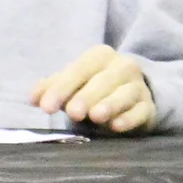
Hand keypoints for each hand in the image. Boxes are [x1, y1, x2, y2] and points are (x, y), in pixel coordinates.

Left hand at [31, 45, 154, 133]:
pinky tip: (117, 126)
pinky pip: (140, 111)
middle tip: (72, 112)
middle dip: (86, 96)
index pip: (79, 70)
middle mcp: (122, 66)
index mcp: (100, 56)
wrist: (131, 99)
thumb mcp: (72, 86)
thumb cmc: (94, 90)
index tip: (46, 106)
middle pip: (103, 80)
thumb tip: (33, 98)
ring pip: (124, 94)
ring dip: (110, 104)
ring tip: (95, 116)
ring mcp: (138, 86)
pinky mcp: (148, 107)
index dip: (61, 87)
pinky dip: (130, 118)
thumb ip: (52, 90)